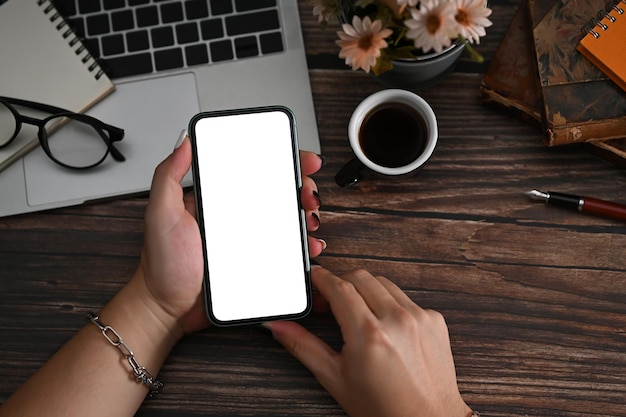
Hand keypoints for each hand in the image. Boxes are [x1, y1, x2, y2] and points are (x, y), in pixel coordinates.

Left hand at [137, 136, 325, 334]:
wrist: (168, 309)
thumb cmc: (162, 265)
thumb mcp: (161, 214)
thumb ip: (168, 176)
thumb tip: (184, 141)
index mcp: (217, 198)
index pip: (253, 169)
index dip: (280, 159)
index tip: (301, 159)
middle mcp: (236, 215)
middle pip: (278, 191)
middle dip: (301, 187)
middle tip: (307, 194)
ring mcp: (248, 238)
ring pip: (286, 219)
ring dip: (306, 214)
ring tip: (310, 219)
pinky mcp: (256, 261)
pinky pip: (285, 249)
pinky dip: (302, 244)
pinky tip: (307, 244)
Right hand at [264, 267, 471, 416]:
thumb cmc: (383, 407)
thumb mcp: (335, 377)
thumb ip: (303, 346)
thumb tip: (277, 327)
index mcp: (369, 335)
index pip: (339, 287)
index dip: (322, 279)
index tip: (314, 278)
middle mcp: (397, 320)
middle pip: (361, 277)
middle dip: (341, 284)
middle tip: (330, 303)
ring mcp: (419, 317)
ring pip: (383, 283)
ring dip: (366, 292)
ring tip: (357, 315)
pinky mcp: (434, 319)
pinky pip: (405, 298)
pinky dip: (389, 305)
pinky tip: (384, 326)